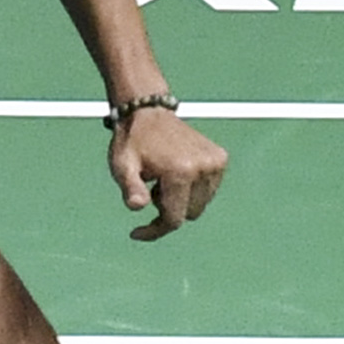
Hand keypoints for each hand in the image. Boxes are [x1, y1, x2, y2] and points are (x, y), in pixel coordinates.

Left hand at [109, 103, 227, 240]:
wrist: (147, 111)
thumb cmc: (132, 141)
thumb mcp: (123, 166)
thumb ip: (130, 188)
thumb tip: (137, 206)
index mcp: (181, 171)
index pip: (174, 219)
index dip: (155, 230)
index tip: (136, 232)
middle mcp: (203, 167)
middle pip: (189, 214)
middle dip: (169, 208)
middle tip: (152, 186)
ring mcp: (215, 162)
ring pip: (200, 204)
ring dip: (181, 199)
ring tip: (164, 177)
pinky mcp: (221, 158)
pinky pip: (208, 191)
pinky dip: (192, 188)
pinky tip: (177, 171)